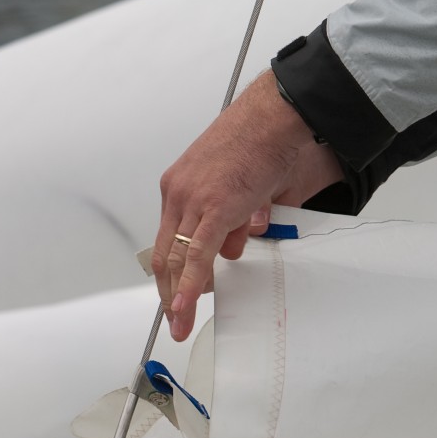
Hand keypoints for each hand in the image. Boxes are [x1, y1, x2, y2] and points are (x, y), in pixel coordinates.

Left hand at [152, 69, 341, 339]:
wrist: (272, 116)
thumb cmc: (259, 138)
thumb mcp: (238, 183)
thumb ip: (234, 215)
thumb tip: (236, 243)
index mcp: (180, 184)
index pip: (168, 236)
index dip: (170, 269)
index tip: (173, 290)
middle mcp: (178, 192)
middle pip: (164, 252)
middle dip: (167, 291)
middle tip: (173, 318)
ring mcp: (194, 200)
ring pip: (177, 259)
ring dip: (178, 296)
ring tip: (182, 321)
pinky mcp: (215, 208)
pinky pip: (197, 257)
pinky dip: (189, 286)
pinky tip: (185, 308)